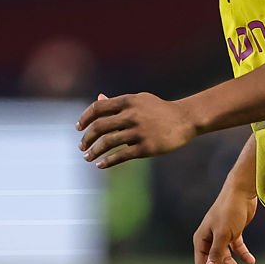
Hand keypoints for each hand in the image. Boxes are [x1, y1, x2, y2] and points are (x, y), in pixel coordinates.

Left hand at [77, 92, 195, 167]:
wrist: (185, 119)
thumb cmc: (160, 110)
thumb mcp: (140, 101)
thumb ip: (118, 102)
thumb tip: (98, 98)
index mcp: (128, 102)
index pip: (98, 107)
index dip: (85, 118)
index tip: (79, 128)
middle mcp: (132, 115)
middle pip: (100, 127)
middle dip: (87, 138)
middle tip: (82, 146)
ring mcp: (139, 132)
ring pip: (108, 142)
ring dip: (94, 152)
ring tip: (88, 158)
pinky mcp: (146, 147)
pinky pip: (122, 155)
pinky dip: (108, 161)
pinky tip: (101, 165)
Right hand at [192, 187, 257, 263]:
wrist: (242, 191)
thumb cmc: (229, 210)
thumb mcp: (223, 234)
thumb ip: (216, 253)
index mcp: (201, 240)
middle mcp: (209, 240)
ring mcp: (221, 236)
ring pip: (227, 259)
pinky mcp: (233, 232)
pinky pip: (237, 249)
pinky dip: (244, 256)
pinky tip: (251, 262)